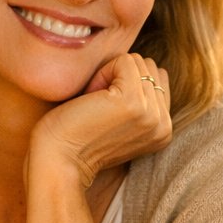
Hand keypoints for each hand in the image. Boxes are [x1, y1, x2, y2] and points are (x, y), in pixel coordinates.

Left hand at [30, 52, 171, 188]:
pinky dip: (102, 73)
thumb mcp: (120, 121)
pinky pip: (124, 61)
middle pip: (150, 68)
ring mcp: (151, 114)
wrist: (59, 161)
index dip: (127, 85)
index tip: (107, 111)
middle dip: (120, 78)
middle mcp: (163, 125)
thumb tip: (143, 63)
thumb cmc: (77, 138)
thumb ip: (140, 100)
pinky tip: (90, 99)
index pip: (158, 80)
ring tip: (95, 105)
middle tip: (98, 107)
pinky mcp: (134, 102)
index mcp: (163, 131)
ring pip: (138, 63)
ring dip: (109, 76)